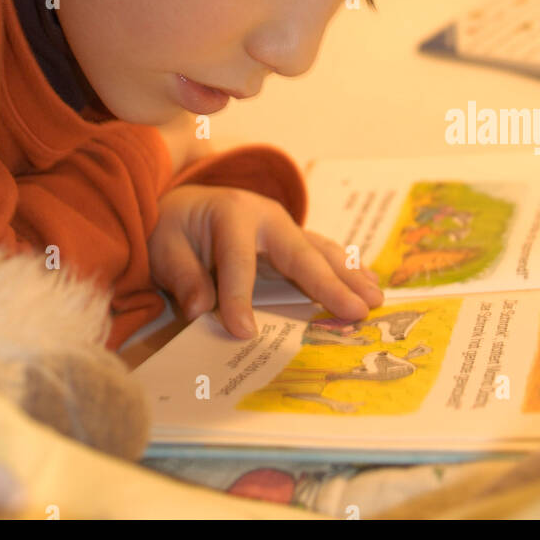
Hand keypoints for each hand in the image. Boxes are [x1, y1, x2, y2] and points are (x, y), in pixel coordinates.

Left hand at [147, 184, 383, 339]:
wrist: (183, 207)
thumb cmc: (173, 229)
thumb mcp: (164, 248)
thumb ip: (183, 276)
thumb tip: (200, 309)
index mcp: (231, 214)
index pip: (238, 260)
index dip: (239, 297)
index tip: (243, 333)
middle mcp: (265, 216)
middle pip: (299, 252)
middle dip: (328, 283)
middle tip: (358, 311)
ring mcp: (283, 225)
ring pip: (320, 251)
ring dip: (349, 276)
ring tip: (376, 299)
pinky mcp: (290, 239)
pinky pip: (321, 254)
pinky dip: (346, 270)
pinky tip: (367, 284)